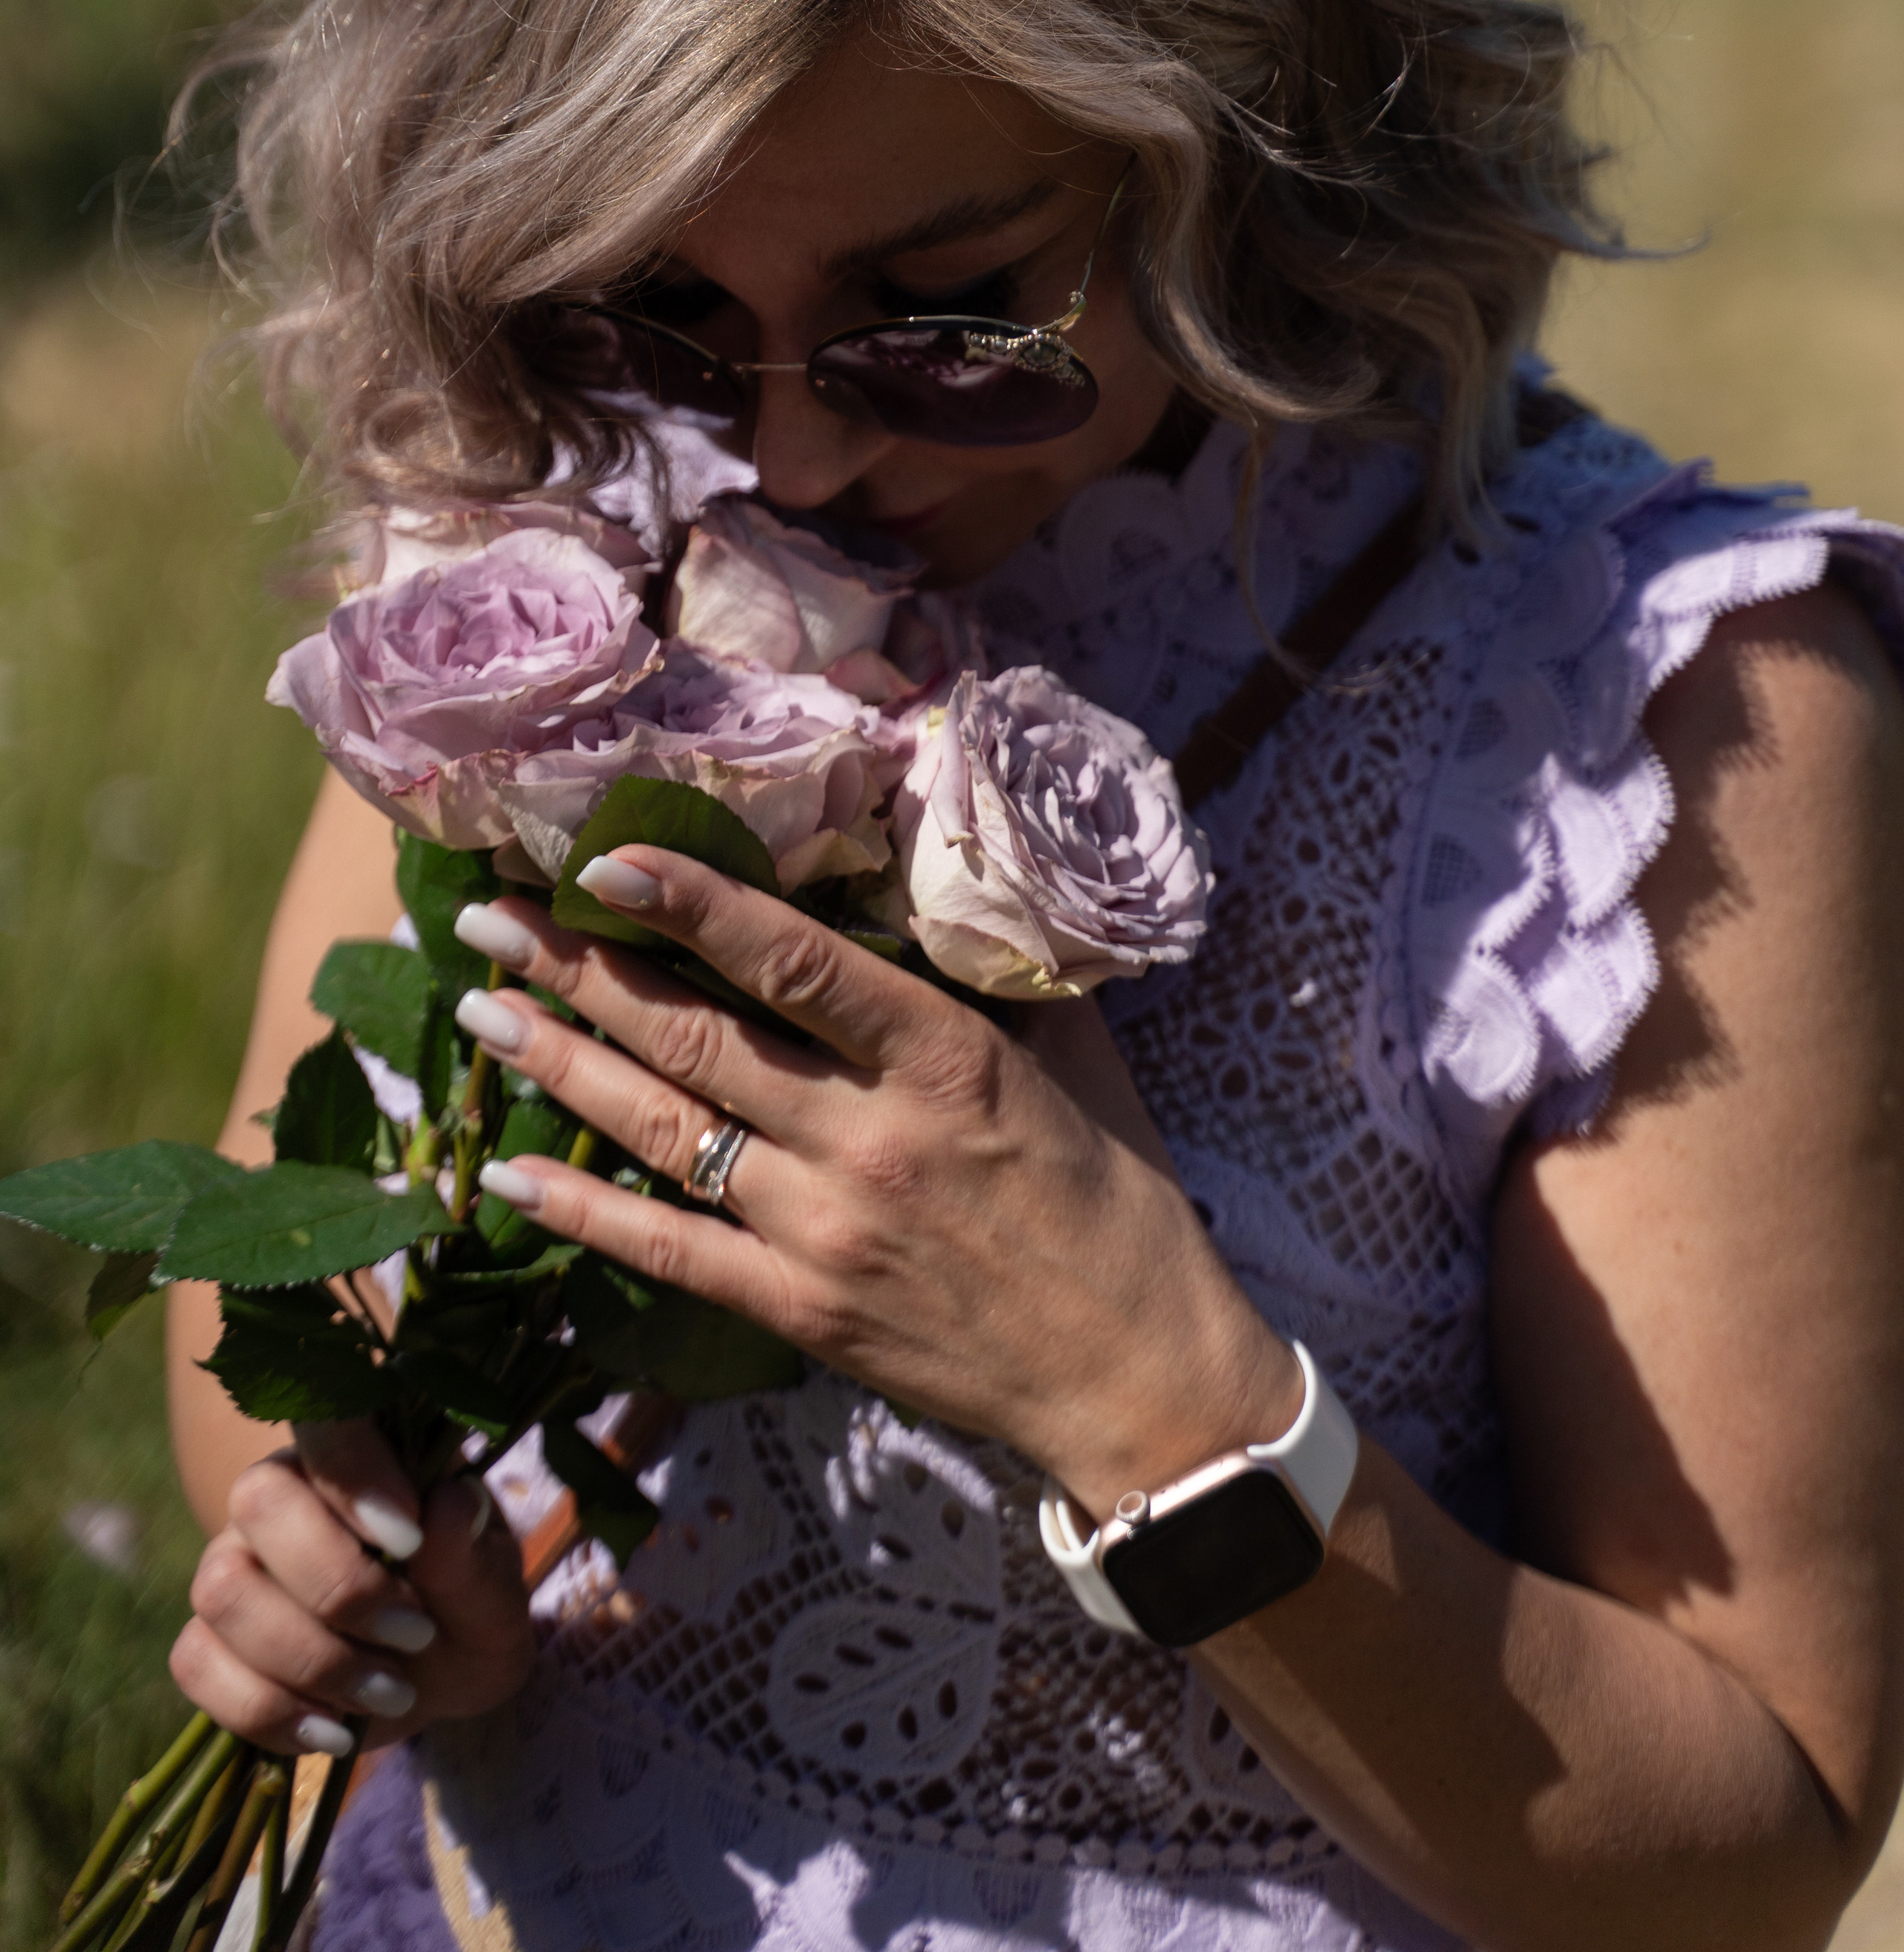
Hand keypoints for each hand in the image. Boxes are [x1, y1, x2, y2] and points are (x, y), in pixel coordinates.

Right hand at [170, 1422, 533, 1758]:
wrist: (435, 1683)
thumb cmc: (467, 1612)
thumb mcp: (494, 1592)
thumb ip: (470, 1552)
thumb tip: (447, 1504)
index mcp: (357, 1451)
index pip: (327, 1417)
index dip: (355, 1473)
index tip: (411, 1540)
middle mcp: (280, 1494)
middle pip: (260, 1502)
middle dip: (339, 1586)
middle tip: (415, 1635)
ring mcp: (233, 1564)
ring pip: (223, 1590)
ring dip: (312, 1659)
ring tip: (388, 1691)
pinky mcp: (207, 1640)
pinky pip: (196, 1664)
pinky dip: (268, 1710)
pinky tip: (333, 1729)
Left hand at [455, 854, 1302, 1517]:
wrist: (1142, 1379)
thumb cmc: (1117, 1202)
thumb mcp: (1076, 1058)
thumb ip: (989, 973)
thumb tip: (917, 877)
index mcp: (945, 1057)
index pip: (793, 961)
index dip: (692, 903)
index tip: (607, 856)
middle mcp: (871, 1138)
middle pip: (698, 1038)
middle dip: (581, 971)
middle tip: (491, 918)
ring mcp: (827, 1232)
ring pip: (664, 1134)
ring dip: (560, 1069)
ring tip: (477, 1013)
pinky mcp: (802, 1312)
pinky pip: (668, 1252)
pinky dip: (582, 1215)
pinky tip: (507, 1177)